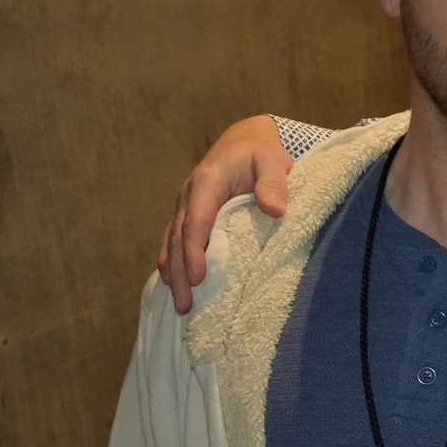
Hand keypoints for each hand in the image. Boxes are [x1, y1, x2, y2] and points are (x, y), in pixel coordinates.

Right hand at [157, 115, 293, 312]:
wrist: (245, 140)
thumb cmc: (261, 152)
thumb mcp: (273, 161)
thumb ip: (274, 183)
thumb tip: (275, 210)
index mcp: (205, 183)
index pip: (195, 222)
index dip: (194, 252)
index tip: (198, 278)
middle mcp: (188, 196)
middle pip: (177, 239)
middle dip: (180, 274)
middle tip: (185, 305)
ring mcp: (185, 206)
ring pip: (171, 243)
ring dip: (174, 274)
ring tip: (181, 305)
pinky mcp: (189, 214)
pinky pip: (175, 241)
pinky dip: (174, 263)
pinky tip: (177, 285)